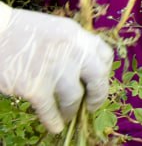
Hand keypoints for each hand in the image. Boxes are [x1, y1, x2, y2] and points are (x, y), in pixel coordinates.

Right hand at [0, 2, 112, 134]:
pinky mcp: (36, 87)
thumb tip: (82, 66)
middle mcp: (73, 52)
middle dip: (98, 95)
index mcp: (78, 35)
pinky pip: (49, 109)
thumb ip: (72, 45)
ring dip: (71, 110)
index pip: (104, 55)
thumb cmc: (21, 31)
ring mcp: (56, 70)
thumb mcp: (56, 29)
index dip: (103, 70)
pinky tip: (55, 126)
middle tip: (93, 105)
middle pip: (98, 78)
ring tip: (68, 115)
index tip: (99, 80)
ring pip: (74, 97)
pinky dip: (53, 120)